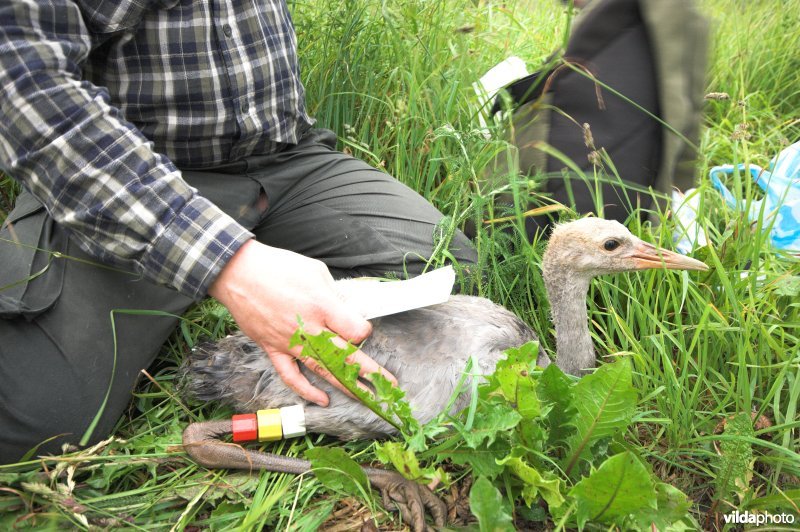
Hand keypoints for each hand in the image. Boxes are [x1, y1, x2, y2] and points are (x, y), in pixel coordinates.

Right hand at [208, 239, 396, 405]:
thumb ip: (334, 295)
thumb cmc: (278, 267)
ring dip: (346, 387)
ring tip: (366, 398)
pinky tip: (322, 399)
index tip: (363, 329)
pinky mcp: (272, 348)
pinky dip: (306, 390)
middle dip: (369, 373)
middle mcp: (308, 328)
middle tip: (388, 387)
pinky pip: (290, 375)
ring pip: (323, 371)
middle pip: (345, 356)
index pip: (355, 330)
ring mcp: (289, 342)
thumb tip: (346, 310)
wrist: (238, 272)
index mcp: (322, 306)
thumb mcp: (316, 272)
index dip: (364, 332)